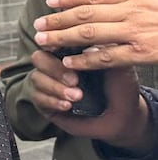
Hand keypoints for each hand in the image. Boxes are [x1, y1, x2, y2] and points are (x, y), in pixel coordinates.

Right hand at [29, 50, 152, 152]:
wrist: (121, 119)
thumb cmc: (121, 90)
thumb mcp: (120, 69)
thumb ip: (105, 55)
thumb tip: (87, 47)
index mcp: (72, 50)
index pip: (54, 40)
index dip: (54, 43)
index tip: (59, 49)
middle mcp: (56, 64)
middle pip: (39, 57)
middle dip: (54, 68)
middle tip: (75, 80)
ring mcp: (49, 82)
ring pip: (36, 77)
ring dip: (55, 88)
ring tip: (77, 97)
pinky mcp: (44, 101)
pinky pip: (37, 97)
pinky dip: (52, 101)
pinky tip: (67, 105)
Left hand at [32, 0, 157, 68]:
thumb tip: (108, 2)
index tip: (51, 2)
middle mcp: (132, 11)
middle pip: (85, 14)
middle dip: (57, 19)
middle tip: (39, 24)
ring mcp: (136, 32)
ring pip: (89, 33)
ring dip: (62, 37)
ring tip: (44, 41)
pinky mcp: (143, 53)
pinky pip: (106, 57)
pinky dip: (84, 60)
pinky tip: (68, 61)